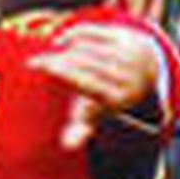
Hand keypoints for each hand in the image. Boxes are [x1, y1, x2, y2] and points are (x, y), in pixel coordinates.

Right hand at [37, 24, 162, 148]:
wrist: (143, 72)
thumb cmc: (108, 98)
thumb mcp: (98, 115)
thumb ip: (81, 129)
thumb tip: (67, 146)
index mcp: (118, 99)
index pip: (84, 82)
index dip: (58, 71)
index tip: (35, 66)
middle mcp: (125, 76)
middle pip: (82, 63)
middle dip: (56, 61)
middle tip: (35, 62)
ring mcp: (127, 54)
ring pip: (85, 47)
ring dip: (63, 50)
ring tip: (51, 56)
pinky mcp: (125, 37)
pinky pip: (91, 32)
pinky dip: (73, 35)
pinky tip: (62, 41)